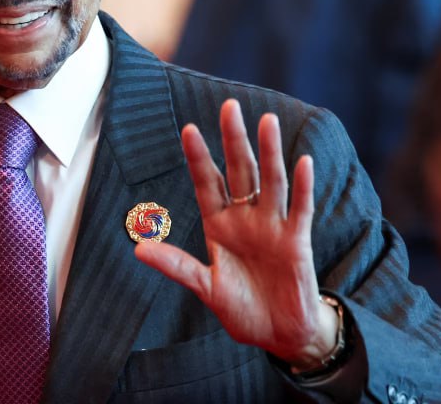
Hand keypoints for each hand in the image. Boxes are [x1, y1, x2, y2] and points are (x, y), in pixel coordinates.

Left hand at [134, 99, 337, 367]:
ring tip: (266, 120)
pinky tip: (302, 161)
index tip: (188, 130)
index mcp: (220, 225)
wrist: (280, 334)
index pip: (207, 183)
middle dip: (234, 140)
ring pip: (270, 181)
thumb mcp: (205, 287)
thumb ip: (176, 266)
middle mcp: (246, 218)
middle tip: (229, 107)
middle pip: (239, 171)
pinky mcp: (297, 242)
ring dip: (269, 152)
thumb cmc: (243, 308)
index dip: (199, 157)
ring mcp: (272, 227)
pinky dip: (302, 186)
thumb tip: (138, 249)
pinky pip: (300, 209)